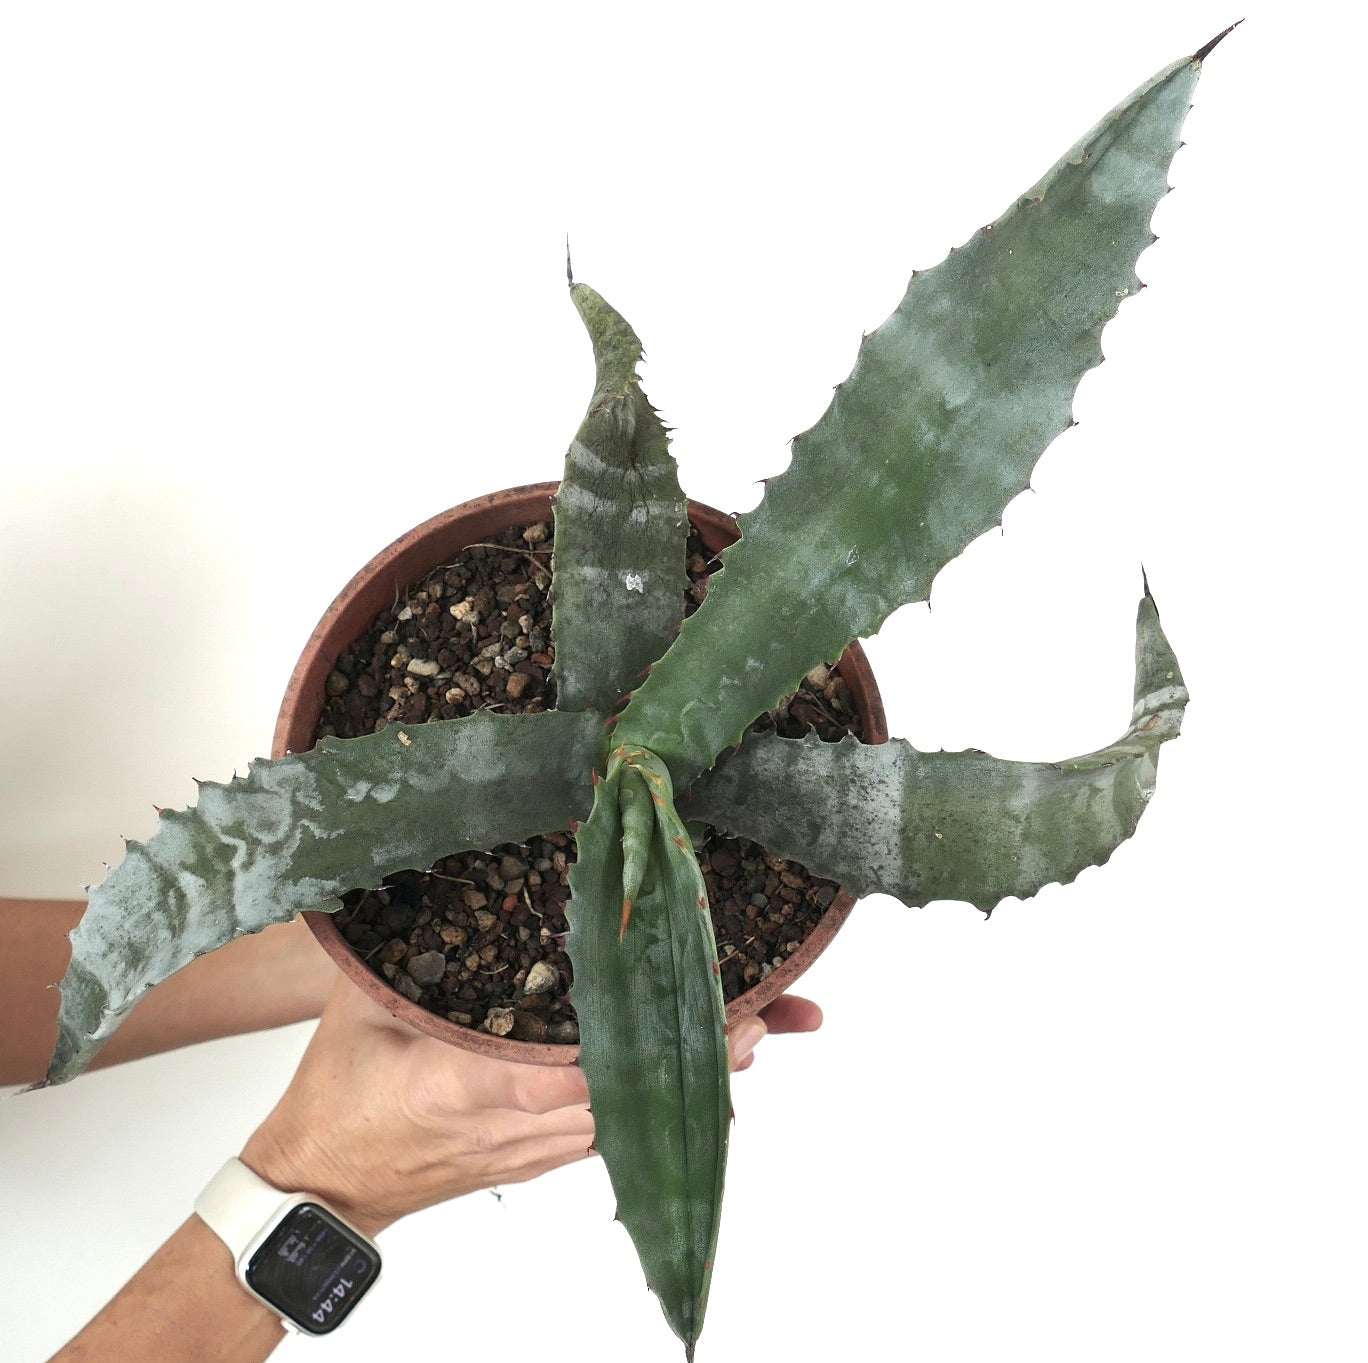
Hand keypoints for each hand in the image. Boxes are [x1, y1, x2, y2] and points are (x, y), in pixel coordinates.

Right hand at [240, 977, 820, 1236]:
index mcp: (468, 1084)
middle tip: (774, 1008)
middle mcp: (520, 1124)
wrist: (326, 1185)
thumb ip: (411, 946)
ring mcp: (540, 1146)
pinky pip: (624, 1124)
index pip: (572, 1066)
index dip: (644, 1041)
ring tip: (776, 1024)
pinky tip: (721, 1060)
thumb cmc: (339, 1095)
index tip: (707, 1013)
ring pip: (641, 1113)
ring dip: (704, 1070)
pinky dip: (675, 1093)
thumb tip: (451, 871)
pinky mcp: (548, 1153)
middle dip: (704, 1049)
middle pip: (632, 1091)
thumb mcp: (364, 1002)